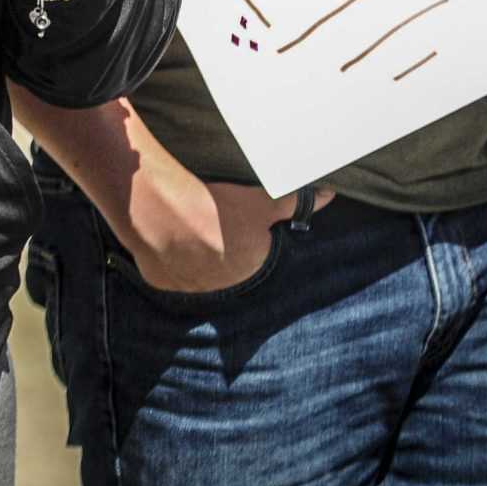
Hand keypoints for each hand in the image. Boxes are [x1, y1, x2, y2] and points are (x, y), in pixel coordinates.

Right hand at [118, 161, 329, 295]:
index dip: (245, 236)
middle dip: (220, 248)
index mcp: (250, 268)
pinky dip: (167, 258)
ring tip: (184, 227)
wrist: (158, 214)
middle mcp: (222, 286)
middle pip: (225, 266)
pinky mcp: (159, 283)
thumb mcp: (260, 201)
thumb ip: (294, 202)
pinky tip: (163, 237)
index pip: (254, 256)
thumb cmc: (213, 208)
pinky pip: (167, 272)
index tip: (234, 220)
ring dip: (193, 256)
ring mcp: (188, 289)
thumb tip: (328, 196)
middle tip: (209, 221)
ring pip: (196, 272)